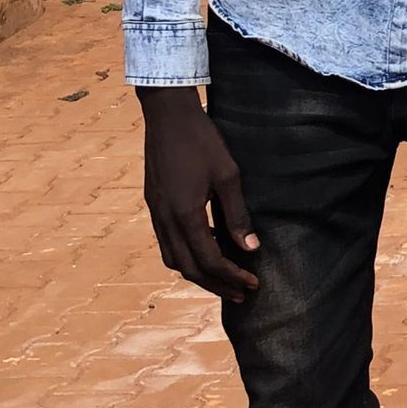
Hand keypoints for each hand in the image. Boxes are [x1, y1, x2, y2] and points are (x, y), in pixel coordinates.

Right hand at [139, 87, 260, 300]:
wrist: (167, 115)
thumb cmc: (202, 140)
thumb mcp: (228, 175)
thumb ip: (238, 214)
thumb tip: (251, 247)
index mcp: (185, 214)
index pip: (210, 260)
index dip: (232, 276)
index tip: (253, 282)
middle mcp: (165, 219)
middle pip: (189, 269)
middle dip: (216, 284)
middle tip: (241, 293)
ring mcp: (155, 213)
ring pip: (173, 259)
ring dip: (198, 274)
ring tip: (222, 279)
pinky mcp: (153, 205)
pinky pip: (166, 244)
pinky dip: (185, 256)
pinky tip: (204, 250)